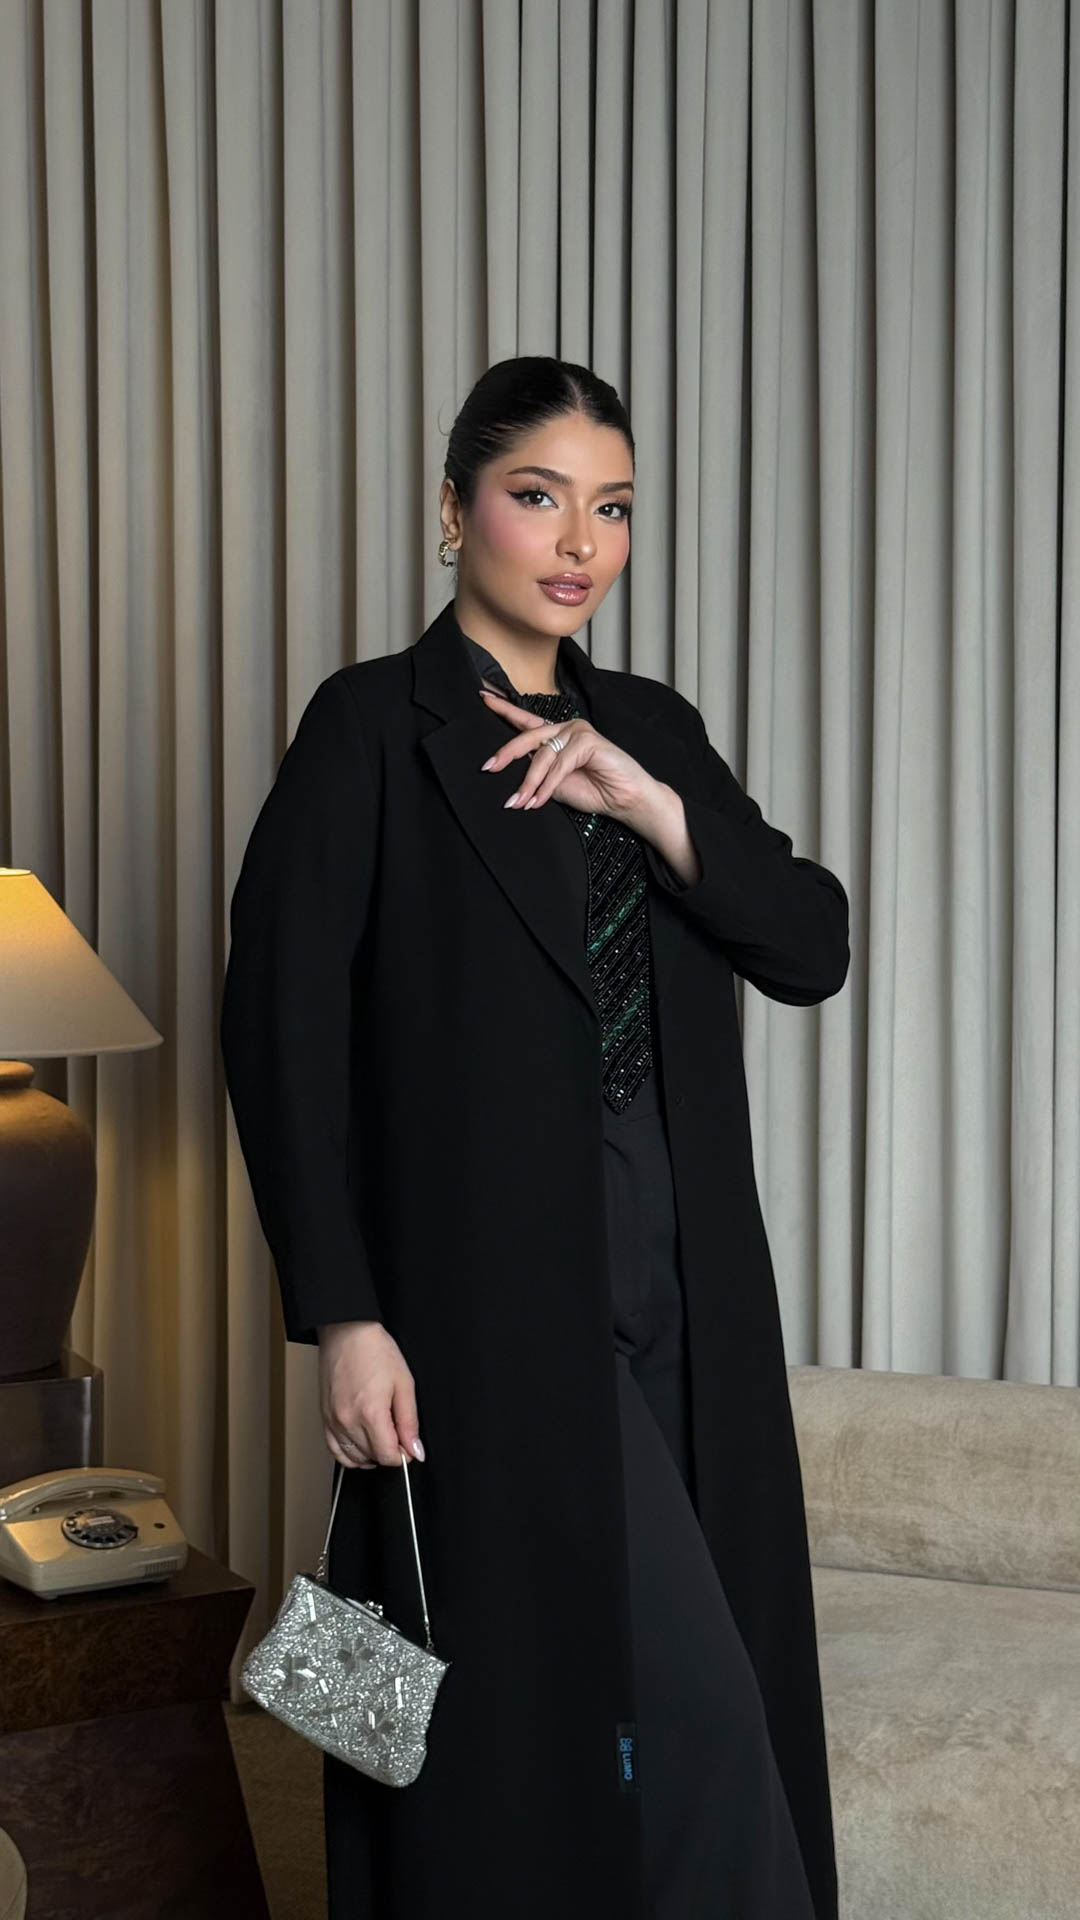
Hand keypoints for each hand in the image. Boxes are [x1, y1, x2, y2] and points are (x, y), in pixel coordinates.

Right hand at [317, 1320, 424, 1469]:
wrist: (346, 1332)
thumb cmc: (375, 1351)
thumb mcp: (404, 1384)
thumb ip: (410, 1422)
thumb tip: (415, 1450)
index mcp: (370, 1414)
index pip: (388, 1456)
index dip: (404, 1454)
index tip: (409, 1445)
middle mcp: (348, 1421)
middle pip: (372, 1458)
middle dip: (389, 1452)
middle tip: (397, 1434)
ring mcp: (333, 1421)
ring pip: (353, 1458)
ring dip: (370, 1455)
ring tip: (381, 1438)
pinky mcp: (324, 1418)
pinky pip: (335, 1450)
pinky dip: (350, 1455)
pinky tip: (362, 1445)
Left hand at [479, 685, 658, 819]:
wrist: (625, 801)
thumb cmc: (594, 791)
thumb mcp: (554, 784)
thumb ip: (536, 774)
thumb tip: (510, 775)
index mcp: (556, 736)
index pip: (525, 720)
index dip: (503, 708)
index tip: (482, 696)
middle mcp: (565, 729)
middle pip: (527, 737)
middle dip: (506, 754)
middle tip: (488, 767)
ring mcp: (578, 731)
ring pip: (542, 756)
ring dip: (530, 782)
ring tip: (520, 803)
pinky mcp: (588, 740)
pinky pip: (559, 764)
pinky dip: (547, 785)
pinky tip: (539, 800)